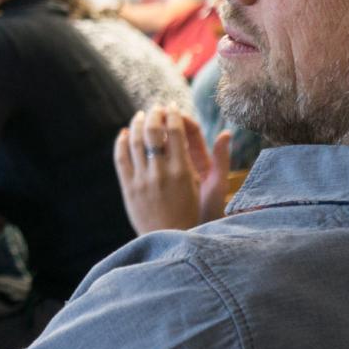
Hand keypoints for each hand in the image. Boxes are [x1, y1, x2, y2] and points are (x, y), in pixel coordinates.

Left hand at [113, 106, 230, 233]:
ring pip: (135, 141)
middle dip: (154, 114)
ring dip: (137, 124)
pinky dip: (121, 142)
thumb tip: (227, 133)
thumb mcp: (211, 189)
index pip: (175, 131)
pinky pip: (121, 159)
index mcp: (183, 171)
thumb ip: (219, 159)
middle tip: (156, 107)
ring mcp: (142, 180)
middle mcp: (161, 172)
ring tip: (141, 115)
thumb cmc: (197, 215)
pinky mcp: (129, 188)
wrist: (172, 241)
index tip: (173, 107)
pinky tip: (125, 133)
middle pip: (153, 131)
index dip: (173, 114)